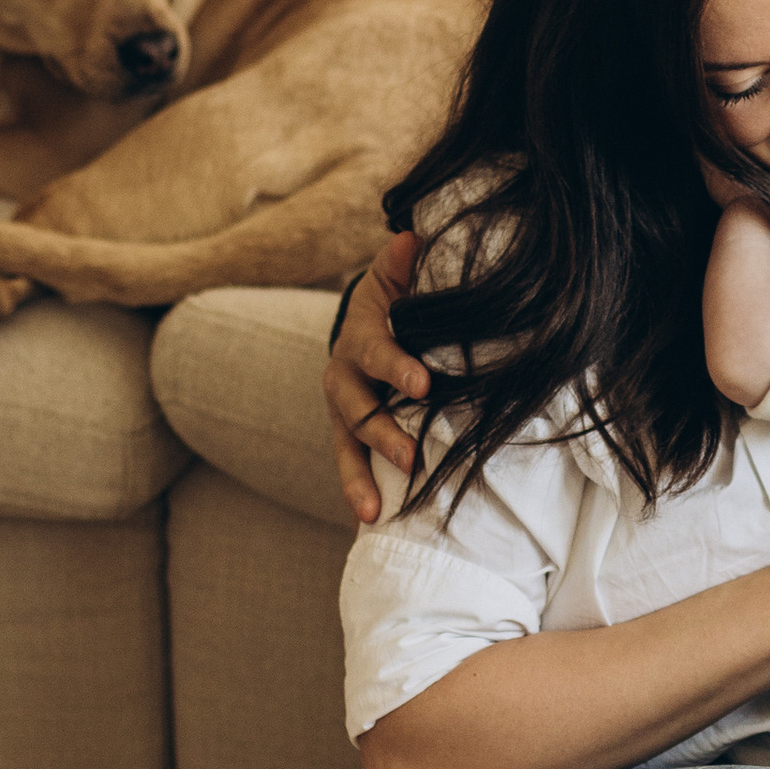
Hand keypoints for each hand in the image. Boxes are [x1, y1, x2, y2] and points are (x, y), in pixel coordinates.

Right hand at [323, 229, 425, 522]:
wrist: (375, 318)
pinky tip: (367, 531)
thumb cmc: (400, 297)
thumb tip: (412, 238)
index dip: (396, 365)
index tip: (424, 385)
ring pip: (346, 447)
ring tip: (372, 513)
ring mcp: (345, 412)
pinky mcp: (352, 438)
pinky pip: (353, 469)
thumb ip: (405, 261)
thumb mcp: (401, 273)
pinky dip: (359, 497)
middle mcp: (345, 377)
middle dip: (381, 435)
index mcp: (361, 337)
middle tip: (409, 457)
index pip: (375, 352)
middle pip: (355, 409)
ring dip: (357, 480)